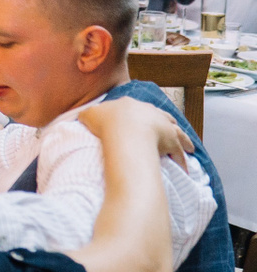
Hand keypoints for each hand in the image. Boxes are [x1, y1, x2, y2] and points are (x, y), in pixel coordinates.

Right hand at [78, 98, 192, 159]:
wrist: (124, 131)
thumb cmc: (106, 122)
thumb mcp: (88, 114)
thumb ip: (87, 115)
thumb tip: (82, 118)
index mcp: (131, 104)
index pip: (138, 108)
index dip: (139, 114)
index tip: (139, 119)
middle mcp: (151, 113)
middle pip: (162, 117)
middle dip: (165, 123)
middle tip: (167, 130)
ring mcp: (164, 127)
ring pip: (177, 132)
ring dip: (183, 140)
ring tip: (189, 147)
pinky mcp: (172, 143)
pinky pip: (180, 153)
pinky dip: (183, 159)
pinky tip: (186, 167)